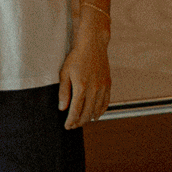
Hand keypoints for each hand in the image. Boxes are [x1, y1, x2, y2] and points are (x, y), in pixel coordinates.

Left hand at [58, 12, 110, 128]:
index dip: (71, 120)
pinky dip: (101, 111)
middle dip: (80, 122)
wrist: (93, 45)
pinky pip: (106, 102)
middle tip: (73, 126)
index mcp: (81, 86)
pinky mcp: (108, 84)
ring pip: (97, 109)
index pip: (76, 110)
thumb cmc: (76, 58)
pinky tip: (96, 115)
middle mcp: (94, 88)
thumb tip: (62, 108)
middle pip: (87, 112)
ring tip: (83, 122)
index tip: (67, 126)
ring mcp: (103, 87)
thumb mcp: (64, 73)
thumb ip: (63, 92)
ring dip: (90, 118)